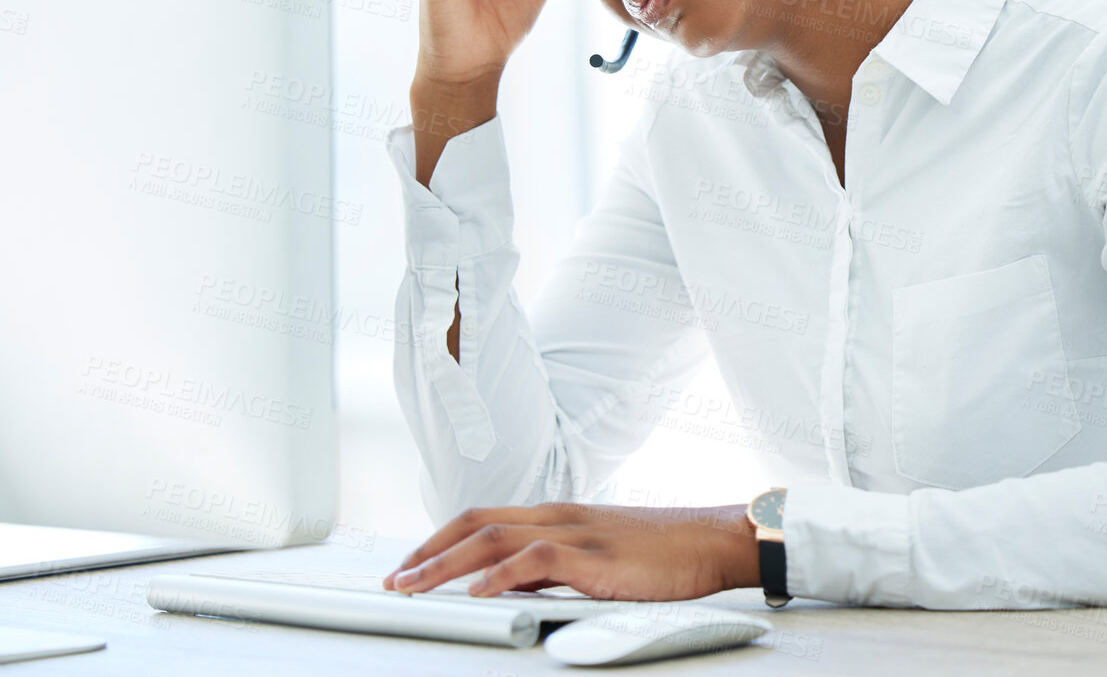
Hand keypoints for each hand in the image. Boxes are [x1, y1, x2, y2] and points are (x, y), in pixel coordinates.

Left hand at [382, 502, 760, 600]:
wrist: (712, 540)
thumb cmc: (663, 552)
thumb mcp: (596, 555)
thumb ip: (554, 567)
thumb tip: (510, 588)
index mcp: (556, 515)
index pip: (482, 519)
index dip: (438, 540)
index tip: (409, 565)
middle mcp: (558, 516)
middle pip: (475, 523)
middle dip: (427, 551)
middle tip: (393, 580)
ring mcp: (576, 532)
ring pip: (494, 538)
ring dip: (446, 563)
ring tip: (414, 586)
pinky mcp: (596, 556)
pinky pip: (537, 559)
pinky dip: (500, 574)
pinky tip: (477, 591)